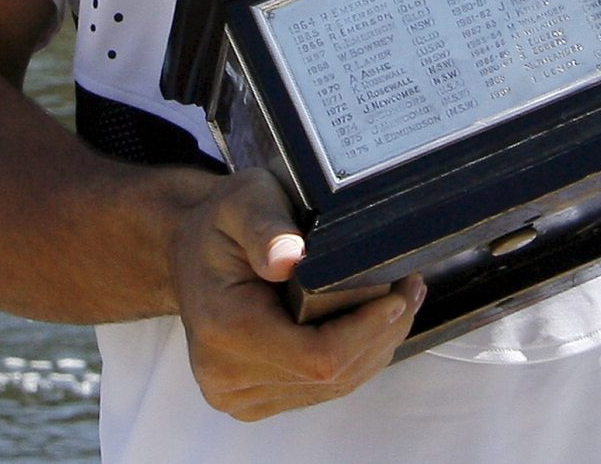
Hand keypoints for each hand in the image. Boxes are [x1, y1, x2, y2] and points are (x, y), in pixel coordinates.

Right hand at [172, 170, 423, 421]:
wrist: (190, 252)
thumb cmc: (222, 222)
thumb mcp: (243, 201)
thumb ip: (266, 228)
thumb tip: (289, 259)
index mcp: (224, 330)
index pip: (318, 357)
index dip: (369, 330)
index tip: (399, 293)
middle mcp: (225, 375)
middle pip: (332, 376)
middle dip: (382, 333)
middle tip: (410, 287)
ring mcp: (238, 394)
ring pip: (333, 387)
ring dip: (375, 346)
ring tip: (401, 300)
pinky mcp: (253, 398)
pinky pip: (320, 389)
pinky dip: (354, 358)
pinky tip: (372, 324)